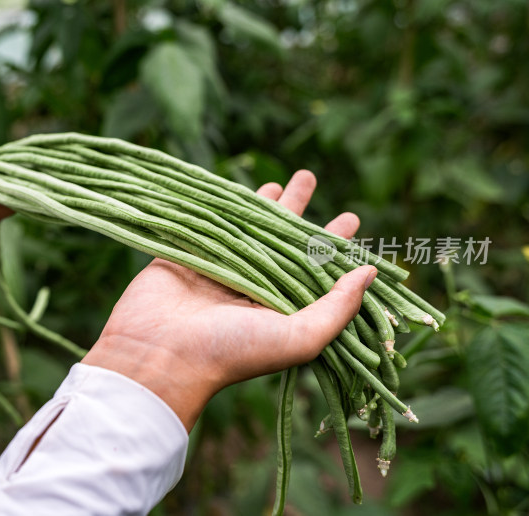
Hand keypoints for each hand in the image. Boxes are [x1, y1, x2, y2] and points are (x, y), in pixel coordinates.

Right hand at [82, 170, 376, 430]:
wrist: (160, 355)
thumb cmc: (233, 351)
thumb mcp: (299, 337)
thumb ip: (337, 307)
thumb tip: (370, 272)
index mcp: (279, 308)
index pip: (312, 269)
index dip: (331, 244)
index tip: (350, 218)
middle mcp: (252, 287)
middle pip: (281, 240)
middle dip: (297, 211)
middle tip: (308, 177)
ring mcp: (219, 268)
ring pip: (248, 227)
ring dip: (264, 202)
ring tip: (280, 180)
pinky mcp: (188, 254)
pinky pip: (210, 222)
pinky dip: (224, 203)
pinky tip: (238, 188)